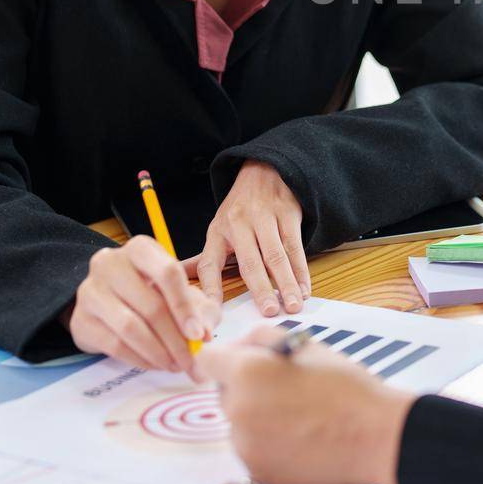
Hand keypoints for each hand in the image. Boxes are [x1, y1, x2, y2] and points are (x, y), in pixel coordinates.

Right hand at [67, 235, 221, 377]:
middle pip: (151, 305)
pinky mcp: (80, 320)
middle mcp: (110, 264)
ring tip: (175, 365)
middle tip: (191, 361)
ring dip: (159, 353)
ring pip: (131, 328)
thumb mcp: (176, 290)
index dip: (186, 307)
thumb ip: (198, 308)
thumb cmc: (148, 291)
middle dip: (176, 340)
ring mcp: (90, 291)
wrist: (102, 302)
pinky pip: (114, 345)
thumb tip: (202, 334)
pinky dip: (140, 359)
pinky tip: (155, 364)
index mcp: (140, 249)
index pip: (167, 273)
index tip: (199, 335)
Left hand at [187, 161, 310, 315]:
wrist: (265, 169)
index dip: (210, 289)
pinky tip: (304, 288)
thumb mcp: (219, 227)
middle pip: (250, 262)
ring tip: (292, 305)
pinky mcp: (287, 212)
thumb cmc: (240, 208)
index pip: (209, 264)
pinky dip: (301, 270)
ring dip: (286, 282)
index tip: (213, 314)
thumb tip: (178, 277)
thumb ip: (206, 258)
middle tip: (269, 312)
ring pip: (276, 255)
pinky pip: (295, 245)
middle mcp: (239, 224)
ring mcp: (264, 217)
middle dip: (260, 289)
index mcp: (217, 231)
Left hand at [196, 326, 416, 483]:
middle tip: (282, 385)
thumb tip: (237, 346)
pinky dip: (265, 440)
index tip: (236, 361)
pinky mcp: (257, 469)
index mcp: (248, 373)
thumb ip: (261, 336)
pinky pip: (249, 446)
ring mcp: (246, 444)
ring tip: (295, 411)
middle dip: (244, 385)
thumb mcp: (305, 345)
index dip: (224, 357)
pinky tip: (296, 433)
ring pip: (237, 421)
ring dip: (254, 414)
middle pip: (223, 392)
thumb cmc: (345, 388)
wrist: (374, 436)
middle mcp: (239, 410)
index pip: (208, 360)